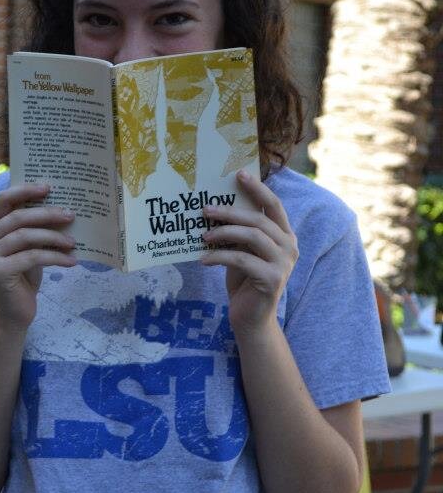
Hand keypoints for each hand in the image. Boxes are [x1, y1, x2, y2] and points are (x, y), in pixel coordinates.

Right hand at [0, 183, 75, 330]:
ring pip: (26, 236)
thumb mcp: (27, 249)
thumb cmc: (23, 279)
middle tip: (71, 215)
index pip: (3, 200)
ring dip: (54, 237)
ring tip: (74, 243)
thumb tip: (62, 209)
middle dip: (47, 214)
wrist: (12, 315)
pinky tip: (72, 261)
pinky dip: (55, 257)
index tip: (49, 187)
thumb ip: (33, 230)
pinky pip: (32, 257)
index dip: (25, 190)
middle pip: (18, 216)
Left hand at [201, 170, 297, 337]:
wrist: (250, 318)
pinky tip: (204, 259)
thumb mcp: (243, 251)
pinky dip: (219, 256)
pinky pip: (241, 259)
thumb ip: (240, 232)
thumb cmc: (244, 281)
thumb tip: (216, 206)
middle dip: (230, 211)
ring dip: (224, 233)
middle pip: (259, 219)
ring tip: (203, 236)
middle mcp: (289, 246)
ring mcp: (283, 263)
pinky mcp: (272, 279)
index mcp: (284, 236)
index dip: (258, 188)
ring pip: (252, 236)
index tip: (238, 174)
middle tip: (205, 209)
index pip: (274, 205)